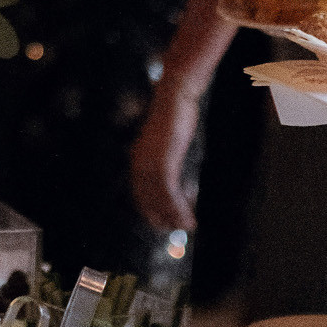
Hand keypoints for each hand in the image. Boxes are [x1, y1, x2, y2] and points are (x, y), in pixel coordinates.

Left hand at [130, 76, 199, 232]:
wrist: (175, 97)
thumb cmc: (173, 117)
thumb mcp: (166, 142)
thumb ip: (165, 160)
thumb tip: (171, 177)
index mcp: (138, 159)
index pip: (139, 193)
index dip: (151, 210)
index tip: (163, 222)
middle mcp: (140, 163)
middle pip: (147, 200)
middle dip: (162, 217)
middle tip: (177, 228)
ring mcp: (150, 163)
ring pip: (160, 200)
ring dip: (174, 216)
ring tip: (187, 227)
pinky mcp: (164, 161)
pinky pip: (169, 193)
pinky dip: (179, 208)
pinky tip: (189, 217)